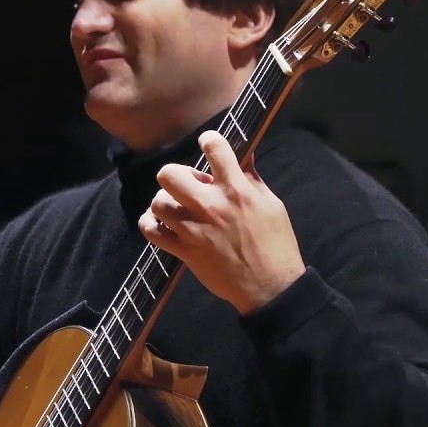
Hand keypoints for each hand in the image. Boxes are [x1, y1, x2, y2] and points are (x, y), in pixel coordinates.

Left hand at [139, 130, 305, 314]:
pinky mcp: (185, 251)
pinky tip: (162, 224)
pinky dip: (151, 225)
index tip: (207, 144)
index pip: (215, 149)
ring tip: (177, 208)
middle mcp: (211, 206)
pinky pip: (152, 231)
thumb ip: (252, 178)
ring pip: (158, 202)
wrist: (270, 286)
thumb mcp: (271, 204)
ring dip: (165, 202)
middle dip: (176, 175)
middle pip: (170, 174)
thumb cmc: (276, 243)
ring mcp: (194, 229)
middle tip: (187, 185)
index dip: (208, 140)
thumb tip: (245, 154)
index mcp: (237, 190)